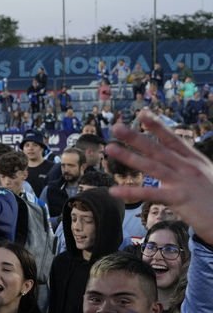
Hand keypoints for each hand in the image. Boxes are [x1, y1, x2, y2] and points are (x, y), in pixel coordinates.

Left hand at [106, 111, 212, 239]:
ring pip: (152, 166)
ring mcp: (184, 182)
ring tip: (109, 148)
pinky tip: (114, 191)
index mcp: (195, 160)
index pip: (173, 140)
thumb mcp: (206, 176)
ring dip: (129, 157)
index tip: (142, 114)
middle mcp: (188, 168)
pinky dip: (132, 192)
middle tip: (116, 127)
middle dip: (136, 137)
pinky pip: (151, 194)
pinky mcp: (180, 198)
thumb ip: (188, 167)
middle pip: (158, 149)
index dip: (157, 127)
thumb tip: (173, 161)